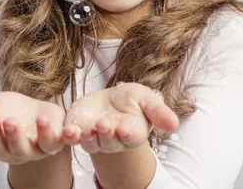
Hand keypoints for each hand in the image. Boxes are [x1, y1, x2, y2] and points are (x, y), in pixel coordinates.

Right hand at [0, 91, 66, 164]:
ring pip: (21, 149)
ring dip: (16, 136)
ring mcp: (30, 150)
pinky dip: (50, 134)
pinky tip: (44, 121)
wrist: (42, 114)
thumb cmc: (15, 111)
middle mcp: (8, 150)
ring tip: (11, 121)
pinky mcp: (51, 144)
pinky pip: (52, 143)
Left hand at [60, 83, 179, 154]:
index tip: (124, 128)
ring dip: (87, 138)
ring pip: (91, 143)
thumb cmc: (131, 100)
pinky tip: (67, 130)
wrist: (109, 100)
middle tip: (104, 125)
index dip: (127, 133)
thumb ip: (158, 111)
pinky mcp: (77, 131)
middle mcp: (113, 140)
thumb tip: (175, 123)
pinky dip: (69, 136)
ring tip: (85, 130)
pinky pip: (72, 138)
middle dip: (107, 134)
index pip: (131, 137)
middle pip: (110, 142)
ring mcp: (94, 138)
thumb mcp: (146, 99)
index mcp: (132, 132)